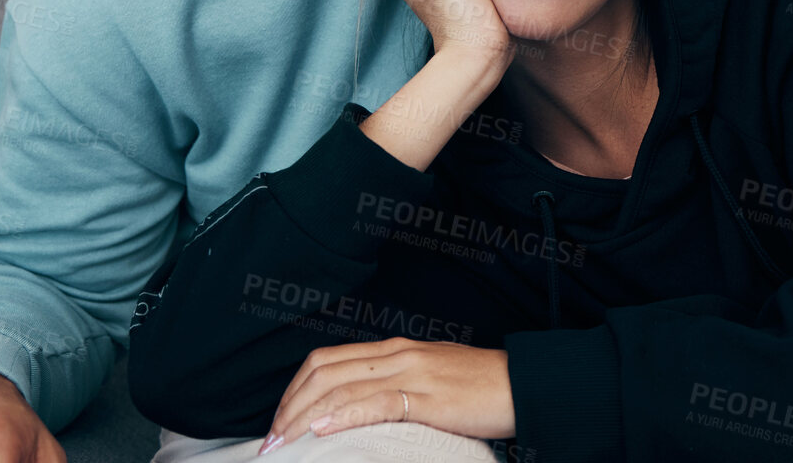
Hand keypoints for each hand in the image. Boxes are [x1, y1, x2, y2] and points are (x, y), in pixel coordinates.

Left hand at [258, 337, 513, 454]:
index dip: (295, 390)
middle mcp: (397, 354)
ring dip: (304, 417)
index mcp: (394, 349)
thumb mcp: (429, 380)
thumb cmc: (480, 388)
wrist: (523, 384)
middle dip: (289, 406)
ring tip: (282, 443)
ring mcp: (411, 373)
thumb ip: (395, 388)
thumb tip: (360, 412)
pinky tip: (322, 431)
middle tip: (270, 440)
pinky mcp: (428, 397)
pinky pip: (376, 402)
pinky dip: (343, 415)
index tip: (279, 421)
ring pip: (341, 386)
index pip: (327, 360)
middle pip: (324, 371)